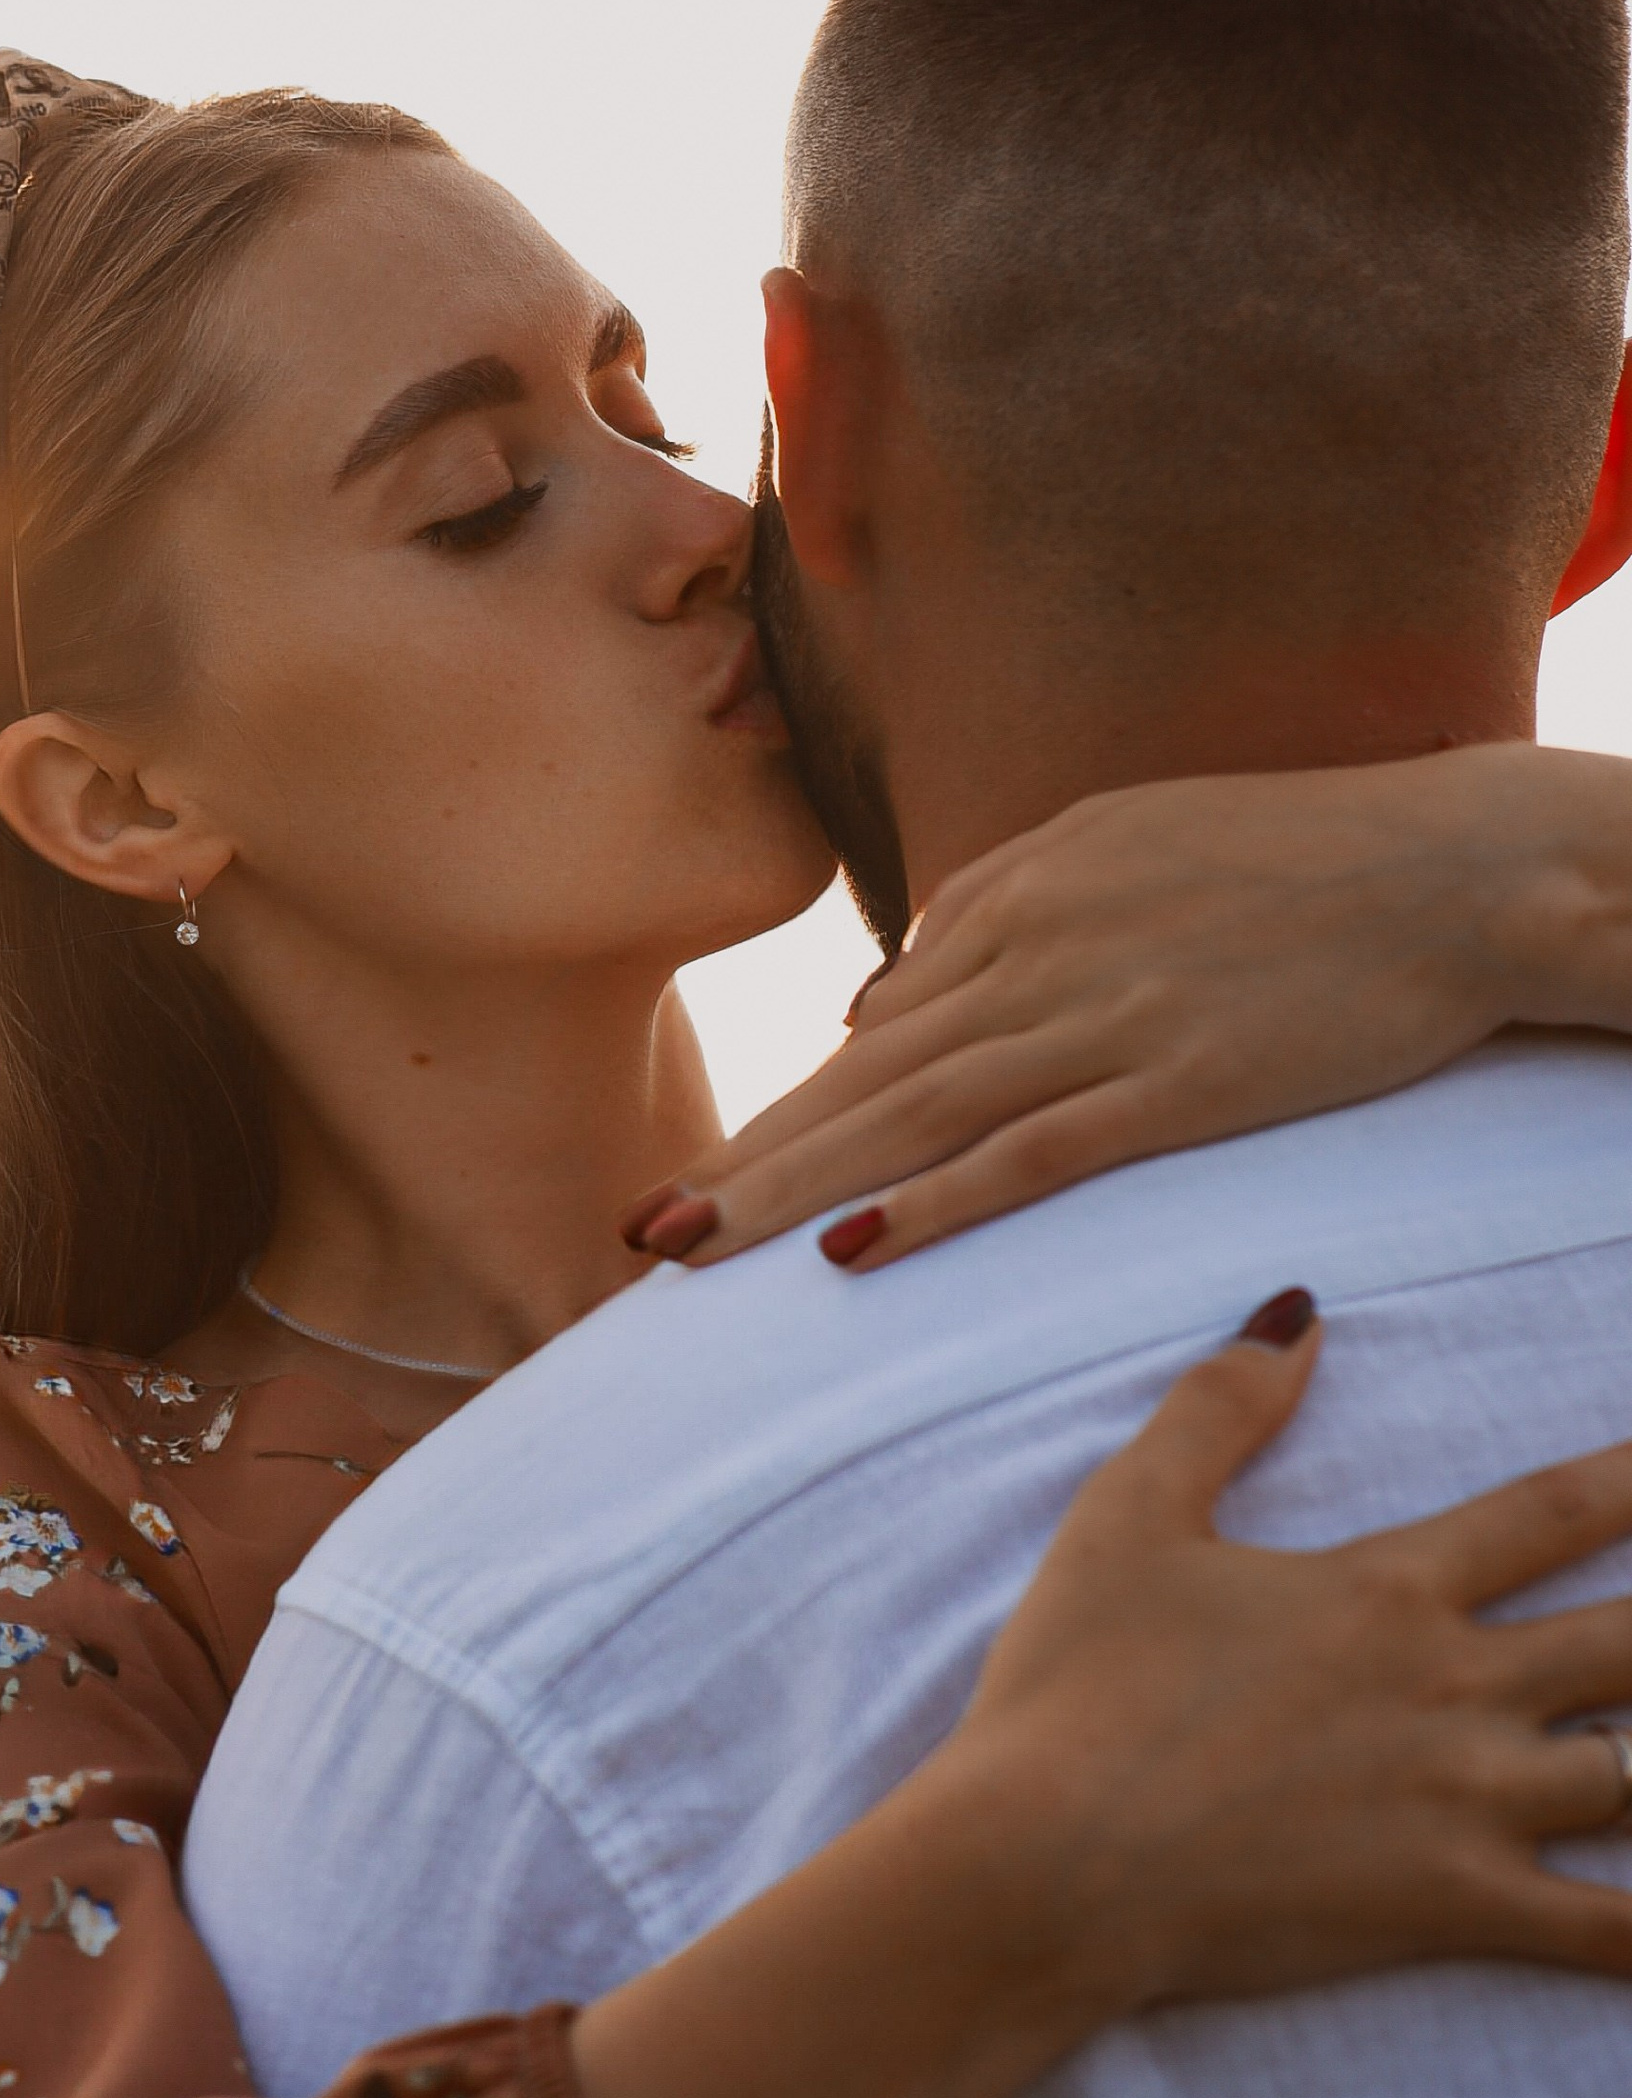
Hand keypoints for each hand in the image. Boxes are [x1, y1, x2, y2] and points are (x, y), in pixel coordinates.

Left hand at [649, 742, 1631, 1269]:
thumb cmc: (1307, 859)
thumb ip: (999, 910)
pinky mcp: (1177, 1082)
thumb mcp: (1124, 846)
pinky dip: (935, 1203)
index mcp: (1021, 892)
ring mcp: (1102, 1018)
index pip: (877, 1032)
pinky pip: (1031, 1153)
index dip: (786, 1118)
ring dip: (791, 1191)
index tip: (705, 1184)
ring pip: (912, 1120)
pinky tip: (853, 1251)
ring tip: (693, 1251)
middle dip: (744, 1162)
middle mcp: (1035, 952)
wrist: (1459, 865)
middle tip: (638, 1236)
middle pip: (861, 1081)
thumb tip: (889, 1008)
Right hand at [962, 1306, 1631, 2009]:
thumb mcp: (1126, 1516)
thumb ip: (1220, 1408)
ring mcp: (1463, 1802)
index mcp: (1388, 1587)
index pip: (1555, 1511)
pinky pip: (1605, 1930)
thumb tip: (1301, 1313)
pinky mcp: (1450, 1907)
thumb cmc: (1073, 1688)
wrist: (1042, 1859)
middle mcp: (1452, 1684)